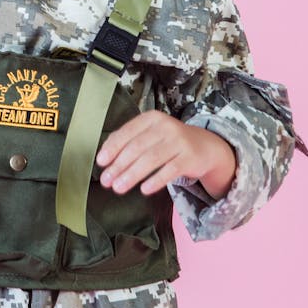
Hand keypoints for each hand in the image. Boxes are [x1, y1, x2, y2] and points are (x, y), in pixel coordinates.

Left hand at [96, 111, 236, 199]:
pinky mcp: (190, 157)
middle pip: (137, 147)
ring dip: (132, 174)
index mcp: (152, 118)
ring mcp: (179, 141)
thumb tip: (105, 155)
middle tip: (106, 180)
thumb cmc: (171, 141)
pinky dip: (156, 180)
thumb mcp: (151, 134)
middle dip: (119, 165)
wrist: (205, 146)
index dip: (113, 147)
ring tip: (119, 187)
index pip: (128, 132)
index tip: (101, 162)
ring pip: (151, 159)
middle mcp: (165, 126)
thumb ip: (130, 139)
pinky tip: (144, 189)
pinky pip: (170, 170)